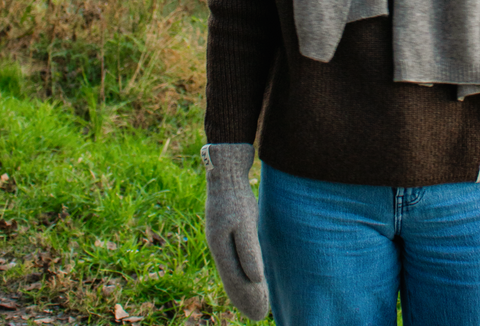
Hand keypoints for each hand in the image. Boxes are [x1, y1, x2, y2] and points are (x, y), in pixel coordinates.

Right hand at [202, 143, 268, 320]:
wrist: (225, 169)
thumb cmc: (236, 194)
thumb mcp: (244, 220)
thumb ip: (249, 249)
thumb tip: (256, 277)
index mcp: (220, 247)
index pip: (235, 280)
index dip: (247, 298)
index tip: (260, 314)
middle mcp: (218, 246)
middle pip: (233, 279)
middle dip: (246, 298)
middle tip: (261, 317)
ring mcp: (220, 238)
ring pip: (232, 271)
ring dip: (244, 289)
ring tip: (256, 305)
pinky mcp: (226, 230)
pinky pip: (233, 260)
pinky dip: (241, 274)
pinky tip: (249, 278)